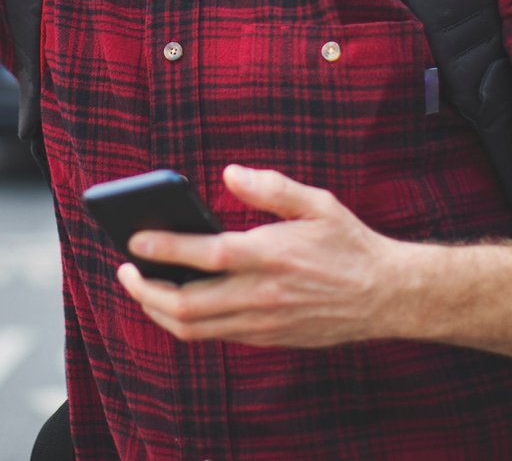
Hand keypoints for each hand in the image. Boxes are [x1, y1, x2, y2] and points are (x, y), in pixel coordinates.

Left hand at [114, 164, 406, 348]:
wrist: (386, 296)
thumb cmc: (349, 244)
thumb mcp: (318, 203)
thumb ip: (271, 187)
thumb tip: (229, 173)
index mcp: (272, 256)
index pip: (206, 255)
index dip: (164, 248)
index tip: (133, 239)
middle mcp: (263, 295)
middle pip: (187, 304)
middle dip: (145, 290)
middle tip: (125, 271)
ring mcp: (263, 322)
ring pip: (194, 328)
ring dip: (158, 310)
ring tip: (141, 288)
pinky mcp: (267, 338)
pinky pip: (215, 336)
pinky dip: (186, 322)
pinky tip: (176, 302)